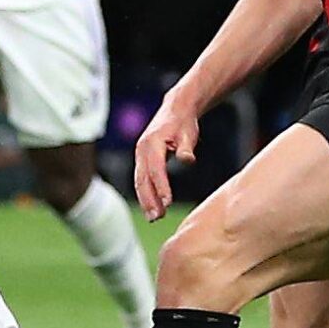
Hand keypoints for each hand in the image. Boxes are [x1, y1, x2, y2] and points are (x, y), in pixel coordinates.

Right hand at [132, 93, 202, 219]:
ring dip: (146, 200)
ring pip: (140, 181)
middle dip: (149, 199)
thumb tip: (187, 160)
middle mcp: (142, 150)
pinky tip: (152, 208)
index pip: (156, 169)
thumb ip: (186, 148)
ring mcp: (140, 155)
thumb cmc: (184, 123)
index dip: (161, 186)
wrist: (175, 109)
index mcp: (152, 143)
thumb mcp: (188, 133)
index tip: (167, 202)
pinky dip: (145, 194)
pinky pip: (141, 179)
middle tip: (158, 217)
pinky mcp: (142, 160)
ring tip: (154, 217)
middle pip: (143, 178)